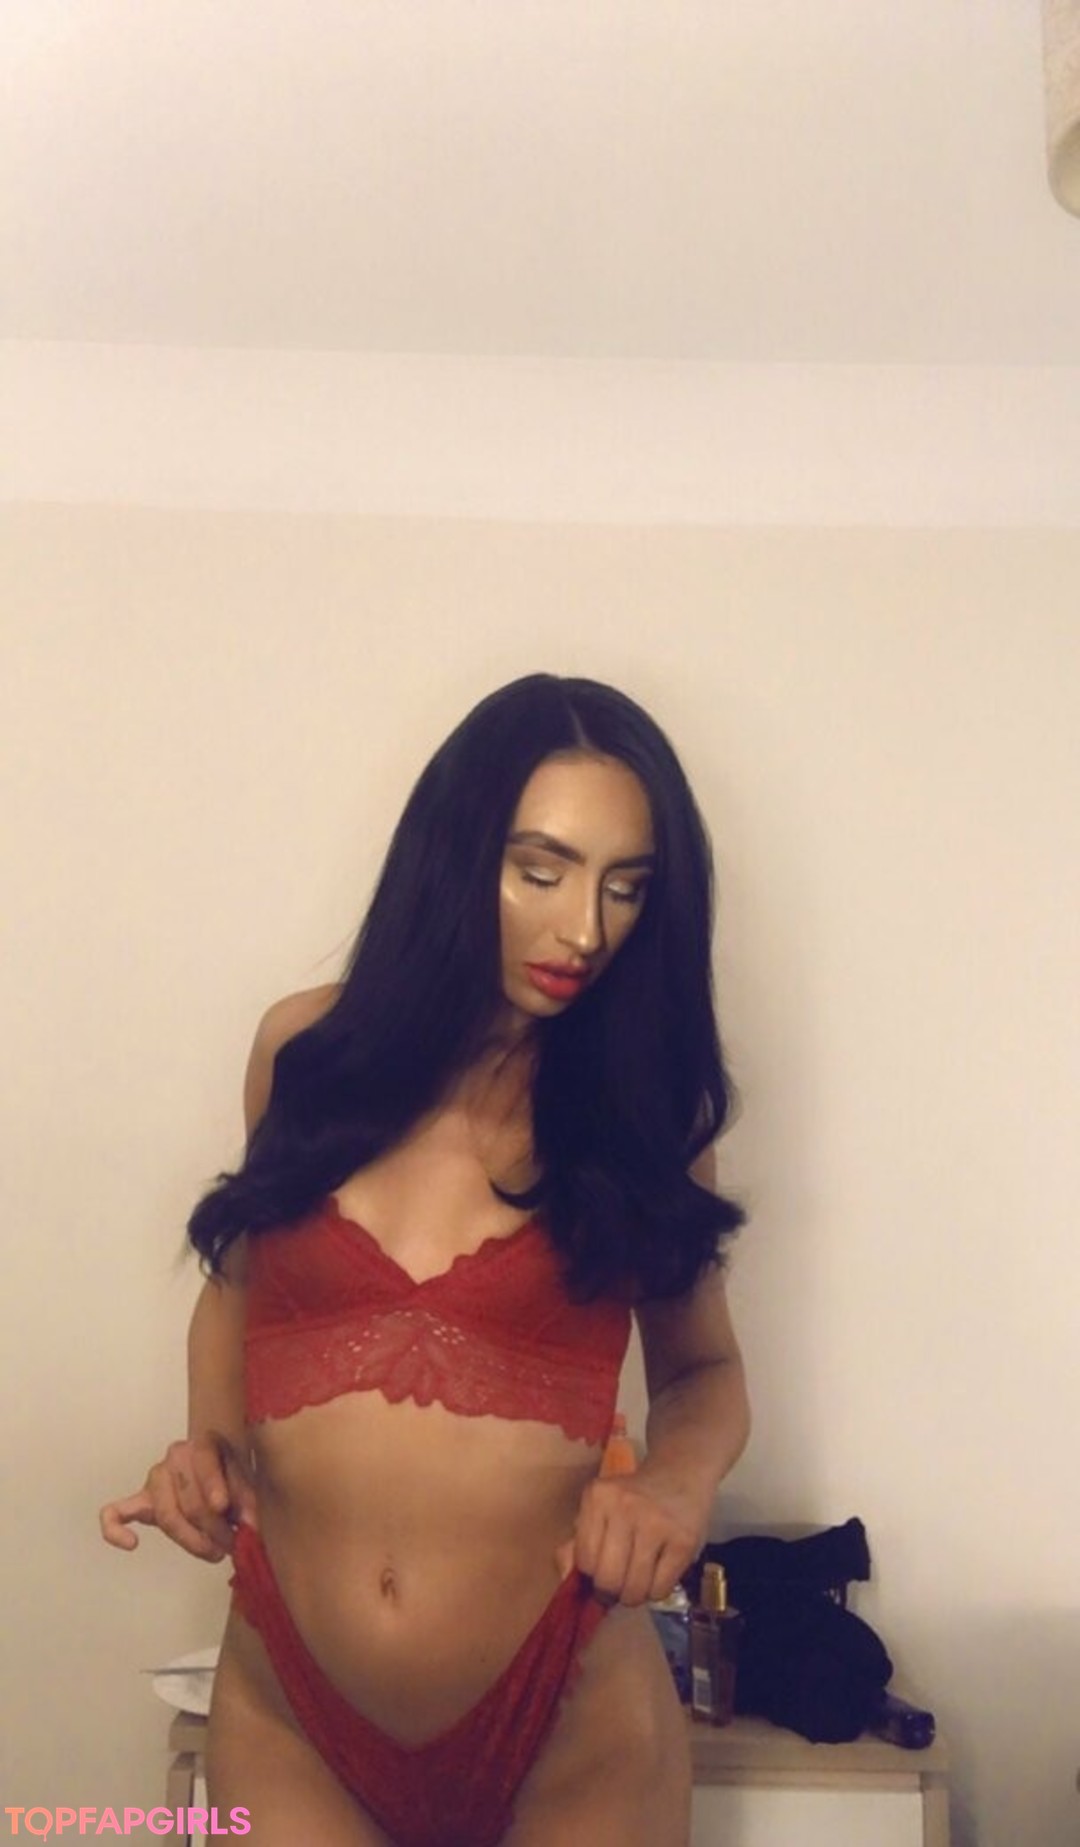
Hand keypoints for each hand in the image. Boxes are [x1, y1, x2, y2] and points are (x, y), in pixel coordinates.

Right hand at [99, 1431, 256, 1562]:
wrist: (212, 1467)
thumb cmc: (229, 1474)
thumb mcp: (245, 1478)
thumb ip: (246, 1500)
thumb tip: (249, 1528)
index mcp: (203, 1443)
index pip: (204, 1461)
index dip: (214, 1485)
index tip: (223, 1508)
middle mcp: (174, 1457)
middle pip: (189, 1500)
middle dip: (213, 1529)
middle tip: (232, 1547)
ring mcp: (155, 1479)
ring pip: (166, 1515)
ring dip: (190, 1540)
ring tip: (214, 1553)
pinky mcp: (139, 1500)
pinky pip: (115, 1513)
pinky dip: (116, 1530)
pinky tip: (132, 1544)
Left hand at [554, 1464, 705, 1607]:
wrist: (682, 1473)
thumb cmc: (634, 1498)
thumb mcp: (599, 1508)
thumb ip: (578, 1543)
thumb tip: (567, 1582)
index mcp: (598, 1497)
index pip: (584, 1560)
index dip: (591, 1577)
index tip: (601, 1574)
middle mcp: (625, 1507)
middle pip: (608, 1579)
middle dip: (611, 1592)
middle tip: (618, 1586)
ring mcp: (657, 1523)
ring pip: (634, 1589)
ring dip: (634, 1595)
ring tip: (638, 1581)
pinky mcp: (684, 1541)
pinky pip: (660, 1589)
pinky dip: (656, 1592)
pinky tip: (658, 1574)